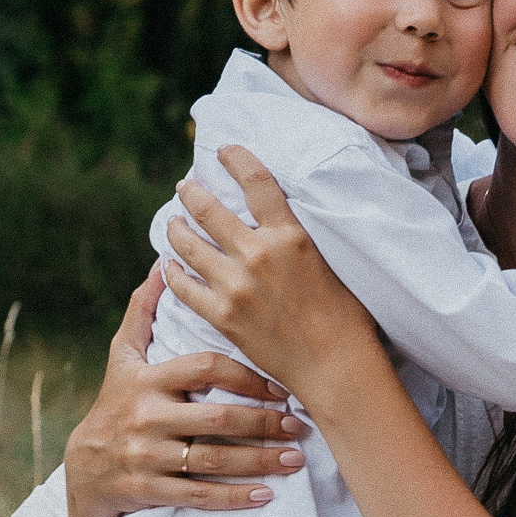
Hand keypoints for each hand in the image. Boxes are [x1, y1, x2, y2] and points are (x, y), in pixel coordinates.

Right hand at [62, 264, 304, 516]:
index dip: (246, 376)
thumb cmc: (116, 402)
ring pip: (213, 460)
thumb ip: (143, 313)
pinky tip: (266, 494)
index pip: (204, 369)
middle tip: (301, 426)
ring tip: (296, 458)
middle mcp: (146, 417)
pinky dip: (233, 497)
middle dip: (265, 423)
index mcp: (147, 380)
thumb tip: (162, 265)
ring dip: (259, 461)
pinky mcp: (148, 490)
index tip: (281, 387)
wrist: (85, 467)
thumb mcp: (122, 358)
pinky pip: (198, 495)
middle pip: (217, 419)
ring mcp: (146, 456)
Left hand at [161, 147, 378, 397]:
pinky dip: (173, 273)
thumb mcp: (332, 260)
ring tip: (172, 223)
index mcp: (289, 235)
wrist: (335, 365)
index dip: (237, 159)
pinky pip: (184, 287)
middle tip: (185, 187)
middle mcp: (258, 254)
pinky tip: (169, 266)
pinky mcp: (222, 316)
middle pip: (209, 210)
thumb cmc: (346, 315)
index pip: (257, 182)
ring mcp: (236, 286)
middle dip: (192, 193)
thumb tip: (278, 217)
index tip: (223, 150)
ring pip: (189, 245)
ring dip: (176, 229)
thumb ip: (298, 236)